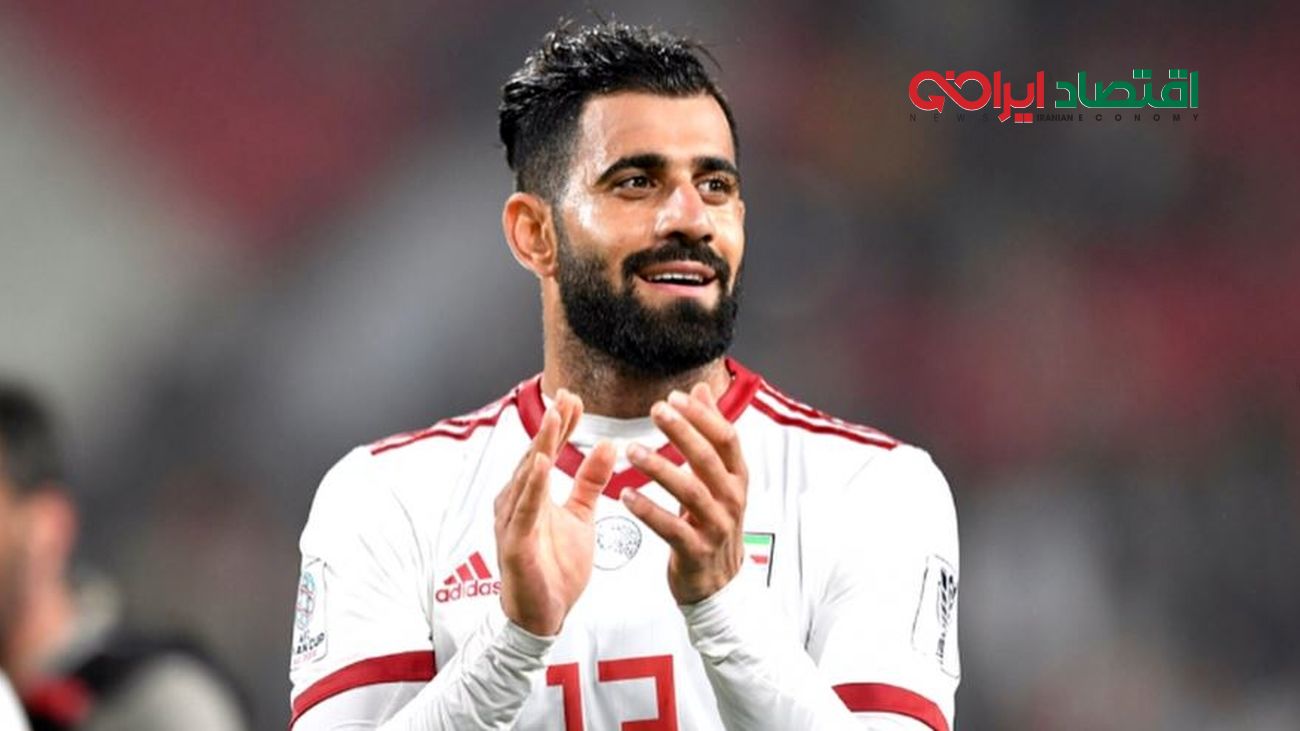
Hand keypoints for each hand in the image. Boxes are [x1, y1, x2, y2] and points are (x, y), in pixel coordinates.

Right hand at [495, 389, 615, 635]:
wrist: (543, 615)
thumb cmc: (555, 567)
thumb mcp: (582, 517)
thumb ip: (590, 482)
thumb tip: (606, 445)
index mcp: (532, 494)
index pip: (547, 449)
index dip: (561, 424)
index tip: (575, 398)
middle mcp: (517, 501)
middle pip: (535, 454)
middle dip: (551, 425)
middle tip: (566, 396)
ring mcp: (512, 520)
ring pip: (527, 475)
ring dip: (541, 445)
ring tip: (555, 417)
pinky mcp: (514, 542)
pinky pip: (524, 509)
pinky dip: (533, 485)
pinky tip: (543, 463)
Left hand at [621, 382, 747, 604]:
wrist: (719, 584)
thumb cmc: (713, 522)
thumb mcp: (719, 477)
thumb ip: (709, 433)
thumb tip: (703, 389)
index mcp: (736, 477)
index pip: (726, 438)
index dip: (702, 416)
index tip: (675, 397)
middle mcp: (731, 499)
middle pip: (708, 459)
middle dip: (682, 432)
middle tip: (656, 411)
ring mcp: (715, 526)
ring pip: (690, 491)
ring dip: (660, 468)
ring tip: (631, 451)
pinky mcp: (696, 551)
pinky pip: (671, 528)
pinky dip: (648, 511)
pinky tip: (626, 495)